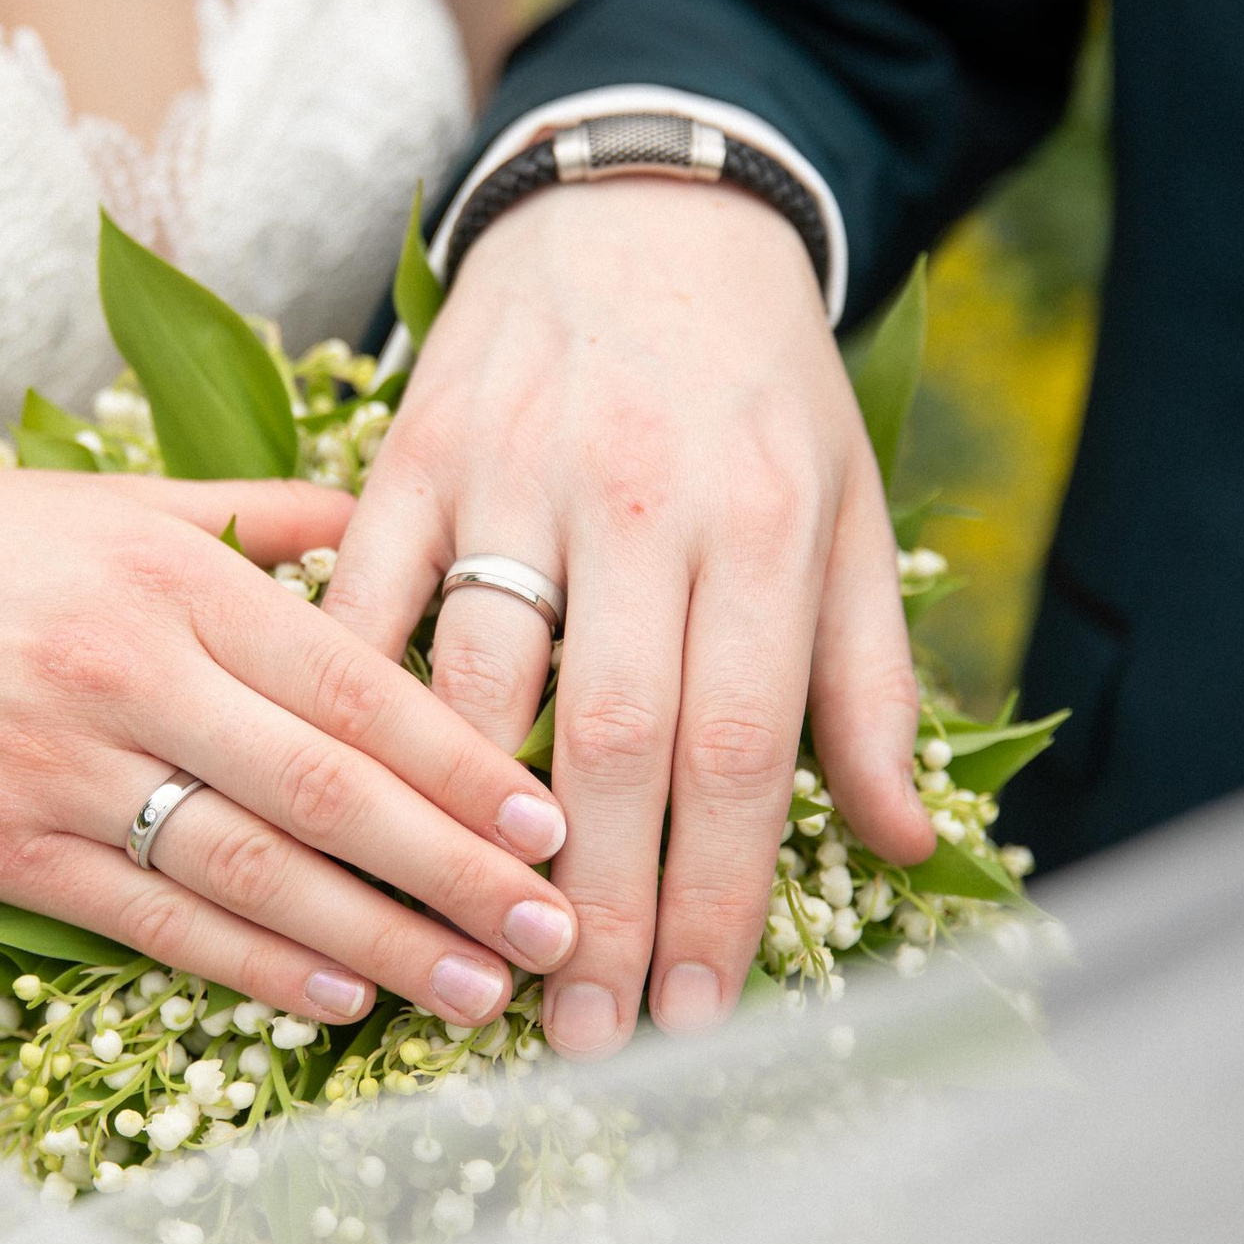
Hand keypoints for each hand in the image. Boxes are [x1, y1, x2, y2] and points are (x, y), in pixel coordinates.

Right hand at [0, 469, 577, 1026]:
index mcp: (170, 573)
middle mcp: (125, 666)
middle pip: (326, 788)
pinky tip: (335, 998)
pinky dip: (250, 964)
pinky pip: (151, 919)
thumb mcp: (108, 504)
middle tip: (557, 930)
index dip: (462, 763)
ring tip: (475, 990)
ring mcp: (59, 765)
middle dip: (456, 869)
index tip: (549, 820)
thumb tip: (377, 524)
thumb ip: (252, 521)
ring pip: (250, 869)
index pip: (352, 684)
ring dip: (377, 939)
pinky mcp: (1, 845)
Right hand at [325, 179, 933, 1055]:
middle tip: (577, 1036)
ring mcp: (506, 471)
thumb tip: (898, 839)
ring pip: (469, 687)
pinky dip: (351, 713)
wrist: (644, 207)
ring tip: (468, 958)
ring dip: (460, 841)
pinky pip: (363, 601)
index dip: (714, 900)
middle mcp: (635, 498)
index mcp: (760, 523)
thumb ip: (867, 681)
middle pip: (603, 740)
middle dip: (590, 907)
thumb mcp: (847, 513)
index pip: (736, 750)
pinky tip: (346, 812)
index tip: (694, 1018)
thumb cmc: (758, 387)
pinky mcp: (408, 448)